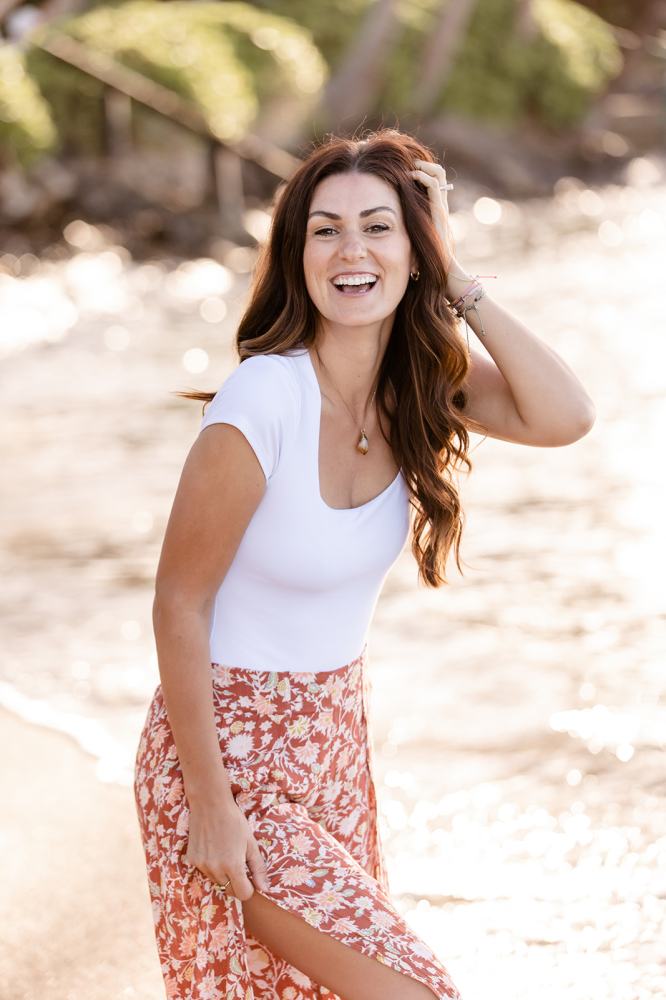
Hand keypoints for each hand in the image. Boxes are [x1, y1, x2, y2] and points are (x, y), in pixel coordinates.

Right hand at [184, 796, 269, 901]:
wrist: (210, 803)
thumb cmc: (234, 821)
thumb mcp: (251, 843)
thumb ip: (258, 868)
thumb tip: (265, 889)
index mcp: (233, 866)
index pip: (243, 894)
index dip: (250, 888)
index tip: (251, 878)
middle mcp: (215, 870)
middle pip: (229, 890)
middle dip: (237, 882)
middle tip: (239, 862)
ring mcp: (201, 866)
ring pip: (217, 881)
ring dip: (223, 874)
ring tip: (226, 852)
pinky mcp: (192, 860)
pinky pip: (205, 871)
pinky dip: (211, 866)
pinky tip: (214, 848)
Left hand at [408, 158, 455, 272]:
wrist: (442, 267)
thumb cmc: (426, 257)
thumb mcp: (414, 236)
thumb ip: (408, 226)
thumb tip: (387, 225)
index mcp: (436, 208)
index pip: (435, 180)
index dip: (424, 170)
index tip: (407, 169)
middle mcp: (441, 203)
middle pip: (439, 173)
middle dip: (424, 164)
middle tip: (409, 163)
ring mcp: (442, 205)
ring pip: (438, 174)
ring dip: (423, 166)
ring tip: (410, 167)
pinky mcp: (439, 210)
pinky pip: (434, 185)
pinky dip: (422, 176)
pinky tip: (410, 177)